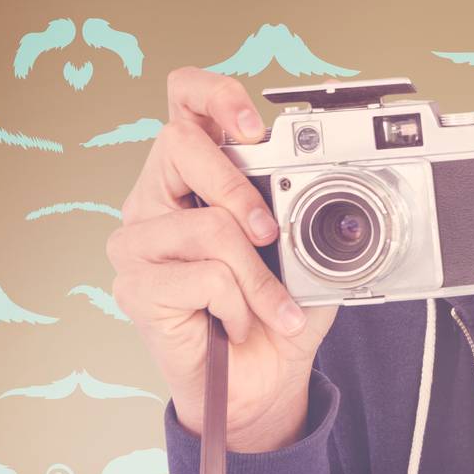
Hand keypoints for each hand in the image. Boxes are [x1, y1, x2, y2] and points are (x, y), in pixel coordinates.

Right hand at [107, 67, 338, 451]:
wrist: (262, 378)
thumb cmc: (279, 306)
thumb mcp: (309, 250)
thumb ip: (311, 210)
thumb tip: (338, 188)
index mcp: (194, 173)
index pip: (184, 102)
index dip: (214, 95)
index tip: (254, 124)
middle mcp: (156, 198)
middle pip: (177, 145)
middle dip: (238, 188)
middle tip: (270, 232)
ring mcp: (138, 241)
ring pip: (207, 225)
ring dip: (256, 274)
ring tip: (270, 305)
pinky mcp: (136, 286)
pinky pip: (204, 278)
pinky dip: (240, 304)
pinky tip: (234, 321)